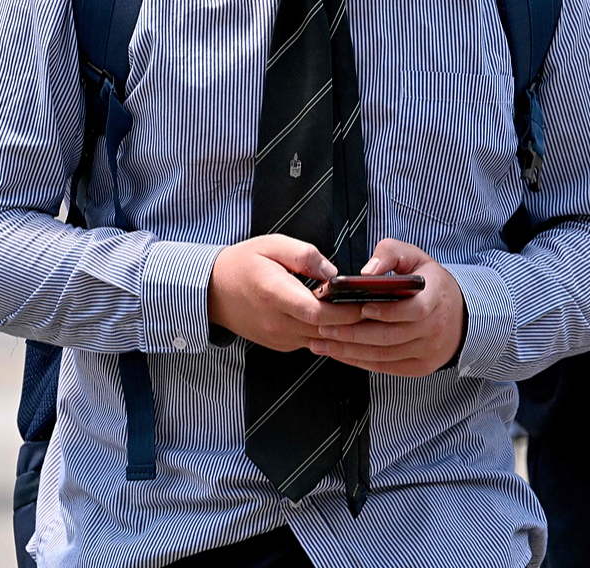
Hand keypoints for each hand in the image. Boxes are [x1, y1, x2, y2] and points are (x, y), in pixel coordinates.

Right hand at [207, 234, 362, 350]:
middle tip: (377, 309)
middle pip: (325, 331)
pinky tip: (341, 320)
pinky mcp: (281, 344)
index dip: (346, 312)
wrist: (212, 291)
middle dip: (353, 322)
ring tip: (366, 315)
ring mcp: (278, 338)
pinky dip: (328, 333)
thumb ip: (305, 255)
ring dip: (342, 330)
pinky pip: (311, 341)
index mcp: (275, 295)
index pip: (318, 313)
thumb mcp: (272, 245)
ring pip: (321, 340)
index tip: (367, 302)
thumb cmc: (243, 263)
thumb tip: (333, 273)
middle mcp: (277, 322)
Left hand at [309, 238, 465, 376]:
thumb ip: (390, 254)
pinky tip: (338, 353)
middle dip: (353, 333)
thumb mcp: (416, 257)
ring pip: (384, 355)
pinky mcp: (419, 367)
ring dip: (349, 350)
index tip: (362, 307)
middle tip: (323, 327)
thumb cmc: (430, 284)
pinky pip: (385, 367)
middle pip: (390, 336)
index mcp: (436, 299)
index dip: (388, 311)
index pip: (414, 310)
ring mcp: (428, 351)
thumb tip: (366, 272)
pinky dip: (359, 361)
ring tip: (321, 341)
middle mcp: (434, 329)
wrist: (460, 316)